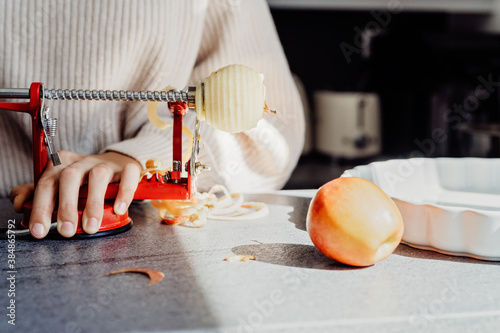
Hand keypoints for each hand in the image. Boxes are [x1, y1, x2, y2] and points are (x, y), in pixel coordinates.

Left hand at [9, 150, 141, 238]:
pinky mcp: (128, 167)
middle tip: (66, 230)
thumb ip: (38, 193)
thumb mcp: (60, 184)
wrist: (117, 163)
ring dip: (93, 203)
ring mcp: (106, 163)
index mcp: (62, 164)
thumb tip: (17, 202)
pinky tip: (118, 209)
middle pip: (70, 178)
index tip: (40, 230)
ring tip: (90, 226)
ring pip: (98, 177)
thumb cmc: (85, 179)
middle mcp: (82, 162)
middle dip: (67, 206)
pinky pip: (127, 176)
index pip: (46, 183)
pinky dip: (123, 193)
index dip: (41, 207)